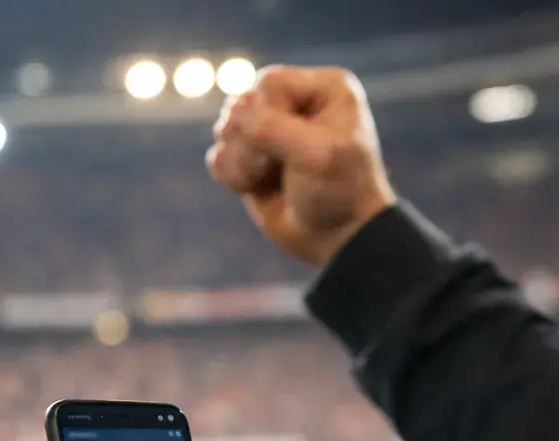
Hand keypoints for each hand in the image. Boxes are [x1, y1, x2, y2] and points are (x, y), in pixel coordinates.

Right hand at [206, 65, 395, 264]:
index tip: (293, 148)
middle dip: (251, 141)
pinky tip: (254, 188)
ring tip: (267, 178)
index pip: (270, 82)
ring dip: (240, 160)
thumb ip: (272, 128)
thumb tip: (232, 113)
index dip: (268, 116)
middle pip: (242, 104)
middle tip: (276, 166)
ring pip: (226, 128)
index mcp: (324, 88)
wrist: (339, 240)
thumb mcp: (316, 156)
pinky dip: (231, 174)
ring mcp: (272, 131)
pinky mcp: (252, 160)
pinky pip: (220, 155)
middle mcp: (297, 103)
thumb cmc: (339, 192)